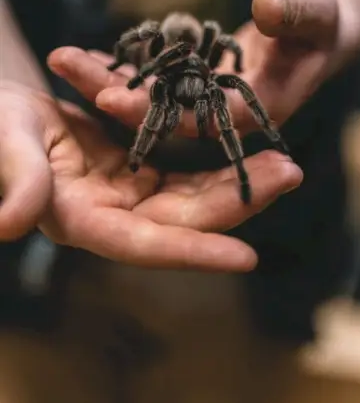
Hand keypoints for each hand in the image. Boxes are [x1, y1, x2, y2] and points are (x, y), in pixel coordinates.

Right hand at [0, 82, 301, 271]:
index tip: (248, 259)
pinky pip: (181, 167)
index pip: (142, 245)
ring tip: (283, 161)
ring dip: (236, 178)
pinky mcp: (132, 166)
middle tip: (289, 173)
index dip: (192, 252)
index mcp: (80, 220)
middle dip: (238, 201)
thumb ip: (16, 181)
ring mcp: (125, 191)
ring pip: (190, 193)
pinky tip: (246, 143)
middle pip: (183, 218)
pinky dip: (212, 157)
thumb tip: (8, 225)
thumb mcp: (4, 147)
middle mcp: (111, 214)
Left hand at [57, 0, 344, 137]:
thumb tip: (265, 5)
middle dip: (114, 92)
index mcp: (252, 111)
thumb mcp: (317, 13)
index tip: (109, 98)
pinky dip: (125, 65)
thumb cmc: (323, 23)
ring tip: (64, 57)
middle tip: (66, 65)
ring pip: (151, 92)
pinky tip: (89, 53)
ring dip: (108, 77)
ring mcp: (204, 98)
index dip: (155, 110)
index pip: (198, 119)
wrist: (314, 30)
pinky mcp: (194, 81)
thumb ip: (296, 14)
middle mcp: (220, 114)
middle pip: (161, 110)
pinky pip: (154, 75)